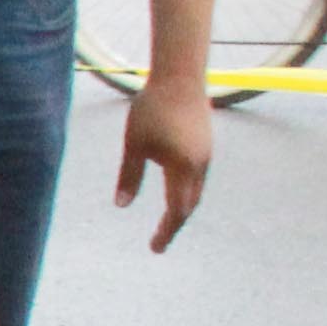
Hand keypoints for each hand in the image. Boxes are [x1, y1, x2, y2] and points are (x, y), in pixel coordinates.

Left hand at [114, 75, 212, 247]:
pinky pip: (198, 178)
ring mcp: (206, 155)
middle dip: (174, 225)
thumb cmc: (152, 108)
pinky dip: (186, 192)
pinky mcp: (206, 145)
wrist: (179, 76)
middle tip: (158, 242)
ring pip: (195, 191)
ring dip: (182, 209)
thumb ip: (129, 176)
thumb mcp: (134, 144)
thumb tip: (120, 206)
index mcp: (182, 168)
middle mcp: (199, 165)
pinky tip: (175, 193)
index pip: (176, 211)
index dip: (166, 231)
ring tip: (167, 223)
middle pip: (189, 205)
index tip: (155, 249)